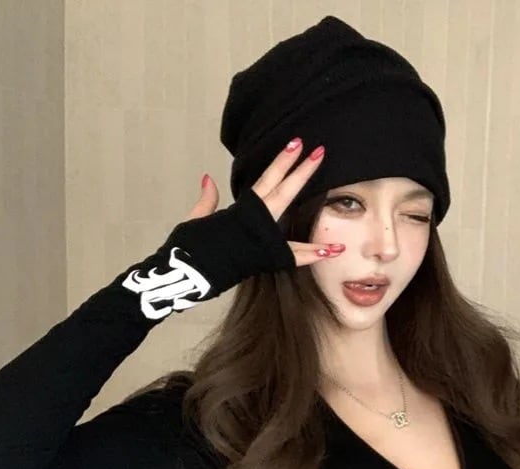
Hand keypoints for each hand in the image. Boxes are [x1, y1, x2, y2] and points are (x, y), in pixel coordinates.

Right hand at [186, 141, 345, 266]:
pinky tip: (331, 249)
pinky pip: (293, 256)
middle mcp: (254, 220)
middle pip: (283, 191)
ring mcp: (261, 239)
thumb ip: (207, 200)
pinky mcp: (264, 259)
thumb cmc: (187, 247)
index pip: (266, 179)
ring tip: (333, 196)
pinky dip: (311, 253)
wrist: (186, 273)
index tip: (296, 144)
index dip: (281, 161)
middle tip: (320, 152)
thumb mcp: (195, 219)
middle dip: (301, 171)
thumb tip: (208, 180)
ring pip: (291, 218)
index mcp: (241, 208)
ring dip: (313, 216)